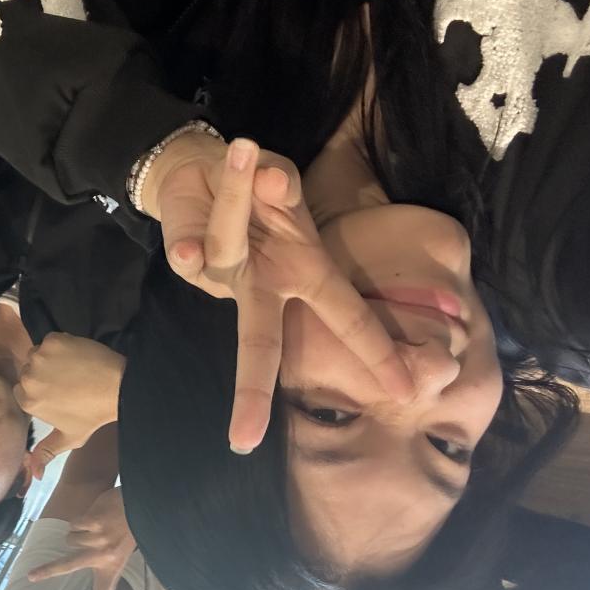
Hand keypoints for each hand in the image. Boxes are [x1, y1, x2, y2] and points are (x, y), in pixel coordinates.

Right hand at [13, 334, 124, 477]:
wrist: (118, 387)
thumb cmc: (93, 415)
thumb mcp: (69, 437)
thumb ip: (47, 453)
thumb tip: (36, 475)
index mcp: (28, 400)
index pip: (23, 391)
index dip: (40, 392)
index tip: (57, 393)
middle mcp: (28, 377)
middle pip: (28, 372)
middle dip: (42, 376)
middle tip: (65, 381)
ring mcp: (40, 356)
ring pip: (37, 355)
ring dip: (48, 359)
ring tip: (70, 368)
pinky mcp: (54, 339)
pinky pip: (50, 340)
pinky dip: (60, 346)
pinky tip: (75, 356)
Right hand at [28, 488, 134, 589]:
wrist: (139, 507)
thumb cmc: (128, 536)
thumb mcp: (121, 562)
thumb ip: (113, 584)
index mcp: (109, 570)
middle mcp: (103, 557)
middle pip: (68, 566)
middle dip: (46, 571)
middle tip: (30, 577)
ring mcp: (98, 538)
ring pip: (69, 539)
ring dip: (76, 534)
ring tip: (92, 529)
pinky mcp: (94, 521)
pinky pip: (73, 524)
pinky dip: (78, 521)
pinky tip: (92, 518)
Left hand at [143, 135, 413, 450]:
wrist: (199, 168)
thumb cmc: (256, 188)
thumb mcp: (279, 179)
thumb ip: (278, 182)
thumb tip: (271, 184)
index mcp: (302, 275)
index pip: (345, 316)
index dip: (376, 352)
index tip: (405, 390)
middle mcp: (261, 287)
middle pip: (258, 342)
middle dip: (252, 388)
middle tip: (245, 439)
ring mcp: (220, 277)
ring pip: (225, 248)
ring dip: (234, 195)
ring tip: (245, 150)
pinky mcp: (183, 259)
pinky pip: (191, 234)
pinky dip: (206, 196)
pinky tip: (224, 170)